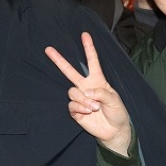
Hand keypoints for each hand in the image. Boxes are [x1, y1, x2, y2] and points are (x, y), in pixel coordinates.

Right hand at [45, 32, 131, 155]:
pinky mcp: (76, 111)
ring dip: (83, 100)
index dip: (89, 48)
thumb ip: (101, 93)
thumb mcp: (115, 100)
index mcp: (98, 81)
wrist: (114, 131)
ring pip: (72, 91)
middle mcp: (86, 87)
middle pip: (70, 71)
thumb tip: (86, 92)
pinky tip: (87, 113)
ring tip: (94, 108)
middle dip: (59, 60)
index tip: (85, 35)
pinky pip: (71, 105)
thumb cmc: (117, 112)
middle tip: (48, 49)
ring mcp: (80, 98)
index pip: (92, 61)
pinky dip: (80, 108)